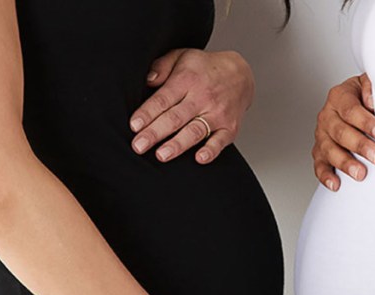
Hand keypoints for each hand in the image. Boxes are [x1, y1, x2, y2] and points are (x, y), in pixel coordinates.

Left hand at [130, 49, 254, 163]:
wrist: (241, 75)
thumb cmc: (205, 69)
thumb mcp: (182, 56)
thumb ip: (162, 66)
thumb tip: (148, 80)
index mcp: (187, 80)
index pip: (163, 99)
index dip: (148, 113)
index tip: (134, 125)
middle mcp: (202, 98)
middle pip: (175, 118)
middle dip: (155, 133)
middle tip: (139, 146)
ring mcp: (217, 114)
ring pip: (194, 131)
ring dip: (178, 144)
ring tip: (162, 155)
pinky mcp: (230, 128)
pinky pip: (220, 141)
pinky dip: (211, 150)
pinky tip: (199, 158)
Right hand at [313, 73, 374, 191]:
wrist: (357, 103)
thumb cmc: (367, 97)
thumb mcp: (372, 85)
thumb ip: (373, 88)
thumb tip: (373, 101)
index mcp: (339, 96)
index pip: (351, 110)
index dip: (366, 122)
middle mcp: (327, 115)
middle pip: (340, 132)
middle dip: (360, 145)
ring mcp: (322, 134)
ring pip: (329, 150)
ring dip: (345, 163)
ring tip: (361, 173)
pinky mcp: (320, 152)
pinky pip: (320, 165)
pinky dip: (326, 175)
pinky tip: (336, 184)